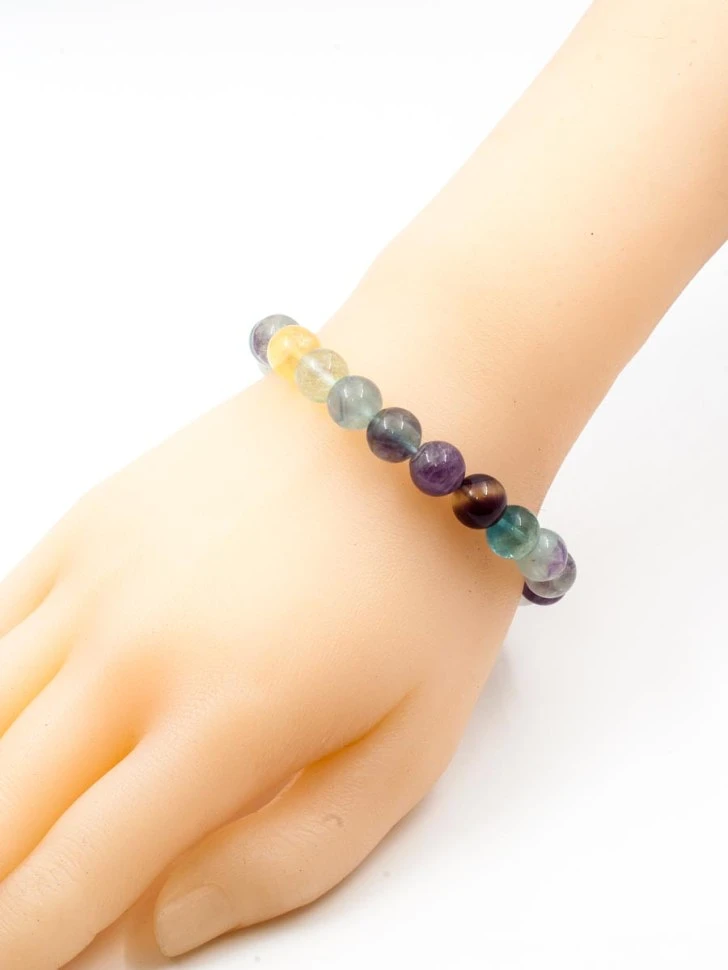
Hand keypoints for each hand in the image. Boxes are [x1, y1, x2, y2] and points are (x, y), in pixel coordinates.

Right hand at [0, 327, 520, 966]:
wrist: (412, 407)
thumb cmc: (428, 577)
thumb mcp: (407, 749)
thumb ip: (281, 859)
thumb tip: (154, 926)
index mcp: (223, 720)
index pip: (74, 877)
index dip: (31, 944)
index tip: (27, 963)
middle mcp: (132, 651)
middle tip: (12, 909)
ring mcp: (97, 576)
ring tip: (10, 823)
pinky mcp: (90, 522)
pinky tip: (10, 726)